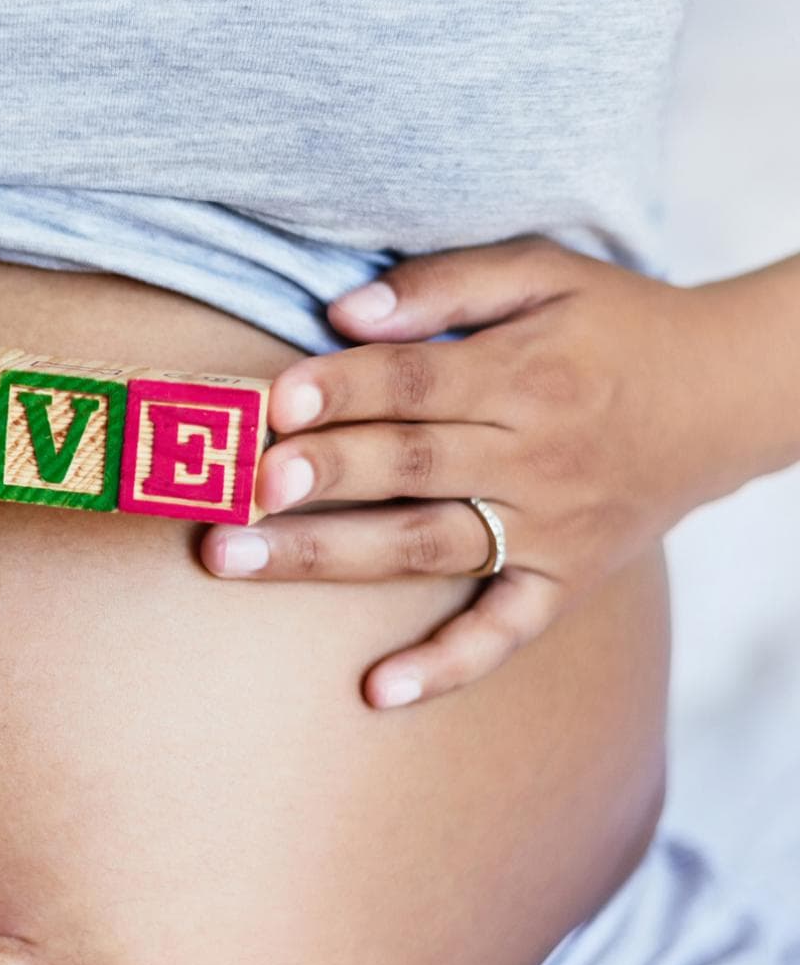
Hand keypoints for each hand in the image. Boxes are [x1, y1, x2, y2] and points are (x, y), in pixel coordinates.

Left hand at [196, 235, 739, 709]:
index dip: (341, 391)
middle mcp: (535, 457)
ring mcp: (548, 527)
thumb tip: (343, 313)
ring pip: (425, 547)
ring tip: (234, 560)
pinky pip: (503, 633)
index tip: (272, 401)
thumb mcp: (543, 273)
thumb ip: (443, 286)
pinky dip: (445, 666)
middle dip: (318, 476)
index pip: (415, 385)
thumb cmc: (611, 324)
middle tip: (237, 488)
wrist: (730, 393)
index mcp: (525, 374)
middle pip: (409, 467)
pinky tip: (376, 691)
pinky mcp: (563, 581)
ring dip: (325, 556)